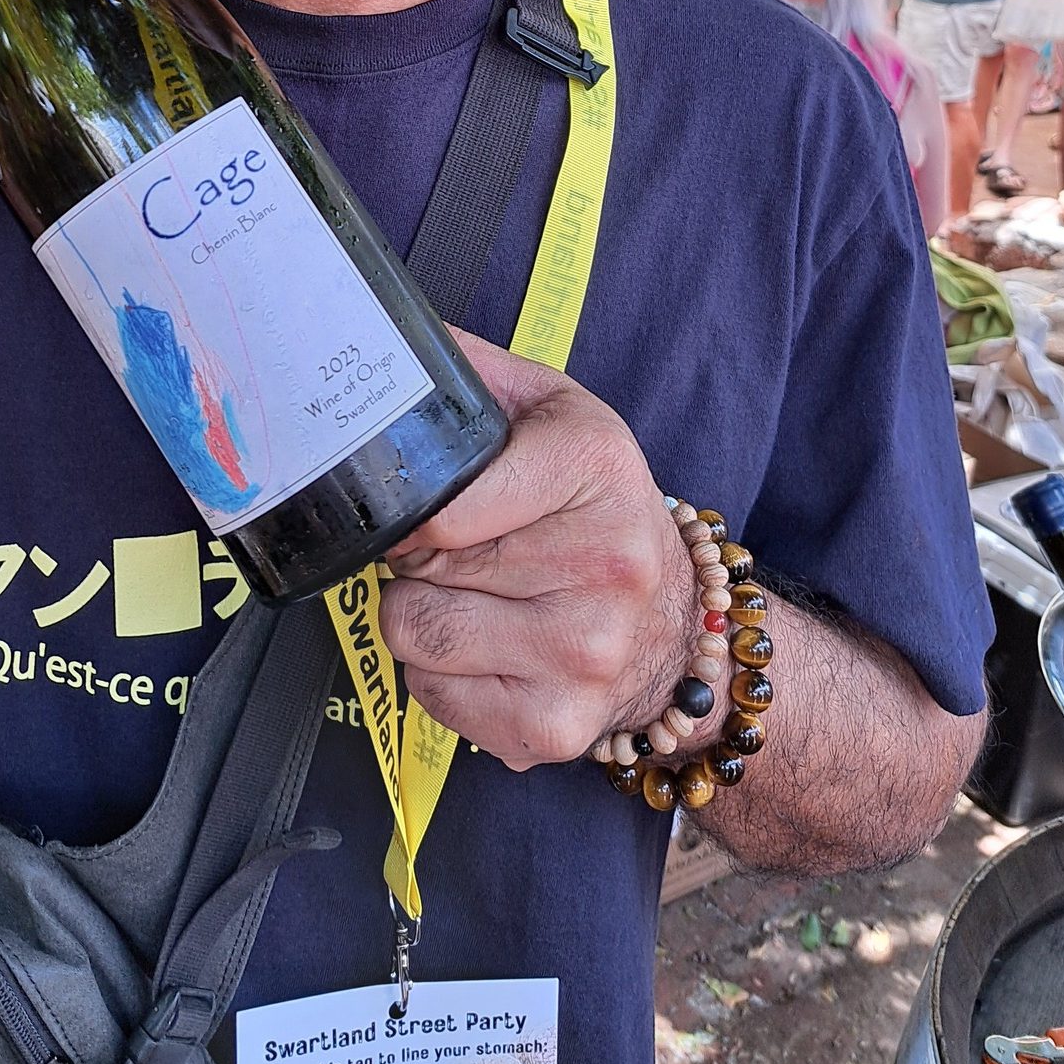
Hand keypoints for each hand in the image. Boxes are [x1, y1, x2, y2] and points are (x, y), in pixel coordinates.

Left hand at [378, 333, 699, 768]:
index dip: (407, 509)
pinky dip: (442, 674)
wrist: (680, 624)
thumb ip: (471, 371)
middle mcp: (605, 566)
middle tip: (461, 552)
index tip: (418, 509)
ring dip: (423, 615)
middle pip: (421, 570)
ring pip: (414, 636)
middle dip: (420, 559)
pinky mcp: (556, 727)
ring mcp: (585, 655)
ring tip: (475, 597)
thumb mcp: (556, 412)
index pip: (441, 507)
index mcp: (596, 467)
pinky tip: (491, 648)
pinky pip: (431, 695)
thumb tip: (383, 337)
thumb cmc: (597, 507)